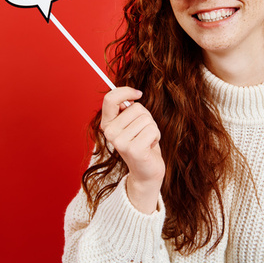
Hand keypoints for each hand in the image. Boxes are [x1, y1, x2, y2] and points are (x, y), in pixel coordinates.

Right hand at [100, 87, 164, 213]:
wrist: (146, 170)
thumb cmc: (141, 142)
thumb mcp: (132, 123)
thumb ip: (128, 109)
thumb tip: (133, 95)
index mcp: (107, 124)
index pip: (110, 99)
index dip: (125, 91)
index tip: (138, 93)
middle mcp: (110, 133)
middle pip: (136, 108)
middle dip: (146, 117)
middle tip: (142, 132)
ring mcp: (120, 142)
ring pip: (146, 119)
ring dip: (152, 128)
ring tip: (146, 140)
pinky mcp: (133, 149)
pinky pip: (152, 129)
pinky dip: (156, 136)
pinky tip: (149, 146)